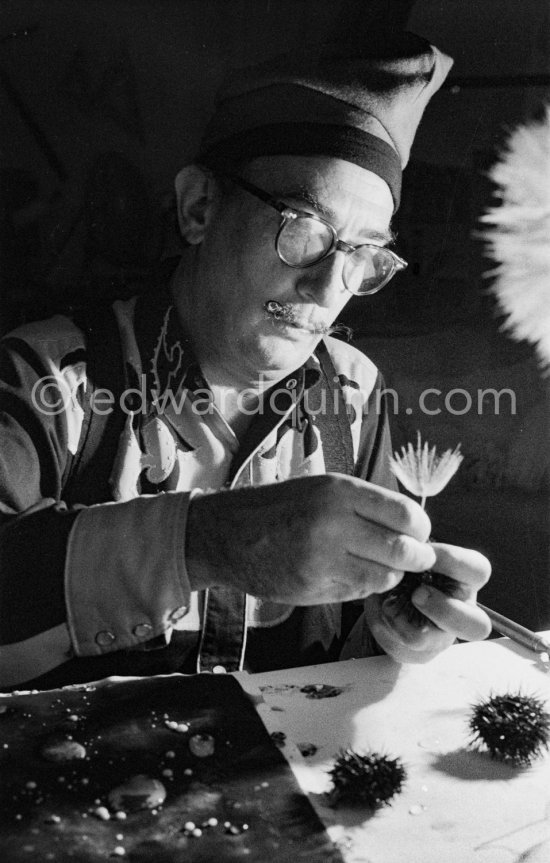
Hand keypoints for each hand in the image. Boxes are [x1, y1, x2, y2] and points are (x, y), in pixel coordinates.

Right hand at [185, 473, 435, 603]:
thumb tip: (413, 526)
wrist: (224, 533)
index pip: (406, 514)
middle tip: (413, 557)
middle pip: (403, 550)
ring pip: (385, 576)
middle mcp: (332, 524)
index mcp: (338, 491)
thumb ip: (364, 504)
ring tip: (378, 564)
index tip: (418, 533)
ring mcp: (321, 560)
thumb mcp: (320, 487)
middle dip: (415, 557)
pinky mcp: (312, 588)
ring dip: (390, 574)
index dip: (420, 528)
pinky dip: (363, 586)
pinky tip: (350, 574)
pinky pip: (358, 592)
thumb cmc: (278, 507)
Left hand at [363, 542, 491, 662]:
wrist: (386, 596)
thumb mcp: (412, 554)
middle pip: (477, 625)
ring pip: (432, 640)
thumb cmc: (406, 569)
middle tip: (417, 594)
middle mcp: (461, 611)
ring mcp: (442, 635)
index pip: (478, 571)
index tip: (424, 552)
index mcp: (464, 580)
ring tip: (389, 604)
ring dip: (403, 620)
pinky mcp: (419, 651)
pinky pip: (404, 644)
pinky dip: (386, 624)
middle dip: (444, 610)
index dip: (453, 560)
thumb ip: (416, 550)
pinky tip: (382, 611)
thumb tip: (409, 542)